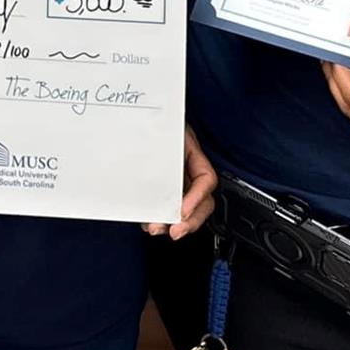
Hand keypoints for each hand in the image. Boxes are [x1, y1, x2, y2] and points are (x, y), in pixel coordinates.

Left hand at [144, 125, 218, 239]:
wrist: (143, 118)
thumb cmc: (157, 122)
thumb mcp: (165, 133)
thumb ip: (164, 148)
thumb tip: (155, 167)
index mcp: (195, 157)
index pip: (206, 180)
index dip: (196, 198)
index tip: (182, 210)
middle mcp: (190, 172)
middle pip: (202, 202)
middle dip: (190, 220)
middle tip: (175, 230)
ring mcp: (178, 182)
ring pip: (186, 209)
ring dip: (173, 223)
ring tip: (157, 229)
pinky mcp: (162, 189)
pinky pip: (168, 208)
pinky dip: (160, 219)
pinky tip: (149, 223)